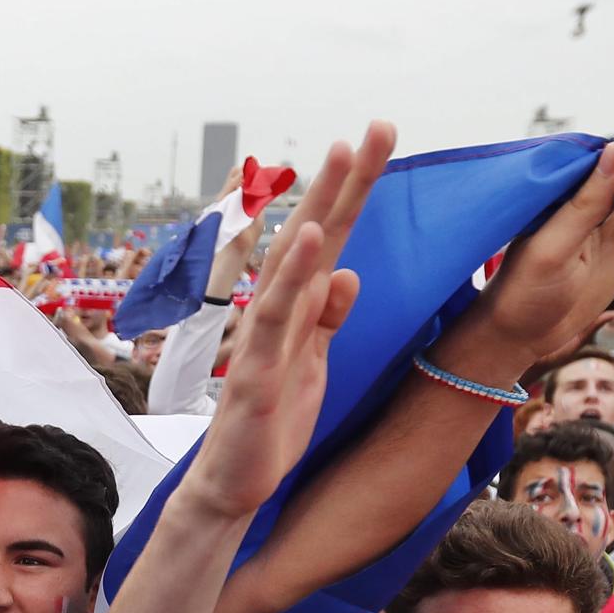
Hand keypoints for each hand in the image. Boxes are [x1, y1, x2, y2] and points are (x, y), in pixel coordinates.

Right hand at [182, 126, 386, 517]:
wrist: (234, 484)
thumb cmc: (270, 422)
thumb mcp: (315, 364)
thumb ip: (327, 318)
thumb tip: (348, 271)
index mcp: (300, 310)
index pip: (334, 240)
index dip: (355, 193)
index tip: (380, 144)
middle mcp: (280, 311)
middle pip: (318, 234)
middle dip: (347, 180)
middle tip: (378, 127)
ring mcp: (264, 337)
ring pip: (294, 261)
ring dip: (320, 207)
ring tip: (343, 154)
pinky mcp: (256, 372)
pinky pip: (276, 316)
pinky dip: (295, 276)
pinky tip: (313, 238)